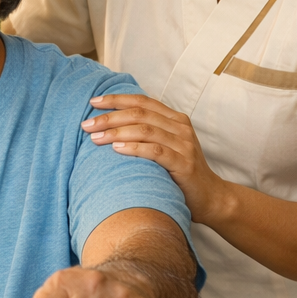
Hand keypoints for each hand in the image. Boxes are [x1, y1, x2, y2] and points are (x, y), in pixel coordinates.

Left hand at [82, 94, 231, 225]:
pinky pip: (155, 151)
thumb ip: (146, 133)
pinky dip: (134, 148)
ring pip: (145, 130)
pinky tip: (116, 149)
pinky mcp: (184, 163)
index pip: (142, 101)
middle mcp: (180, 128)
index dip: (116, 99)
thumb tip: (108, 126)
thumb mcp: (165, 147)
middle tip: (87, 125)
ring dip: (116, 132)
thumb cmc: (179, 172)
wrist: (209, 197)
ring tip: (95, 138)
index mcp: (175, 119)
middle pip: (140, 114)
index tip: (93, 102)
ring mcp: (184, 145)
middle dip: (110, 117)